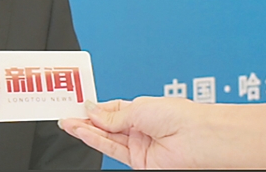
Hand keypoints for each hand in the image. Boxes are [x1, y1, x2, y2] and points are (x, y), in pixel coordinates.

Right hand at [59, 97, 207, 168]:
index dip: (94, 107)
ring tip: (68, 123)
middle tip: (66, 113)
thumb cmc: (181, 117)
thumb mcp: (140, 108)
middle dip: (86, 119)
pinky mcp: (139, 162)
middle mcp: (141, 129)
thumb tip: (92, 109)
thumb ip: (112, 114)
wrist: (199, 140)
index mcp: (144, 110)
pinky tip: (83, 132)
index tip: (78, 103)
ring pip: (106, 137)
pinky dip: (96, 140)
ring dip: (86, 130)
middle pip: (107, 124)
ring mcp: (139, 146)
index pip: (112, 109)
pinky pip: (112, 149)